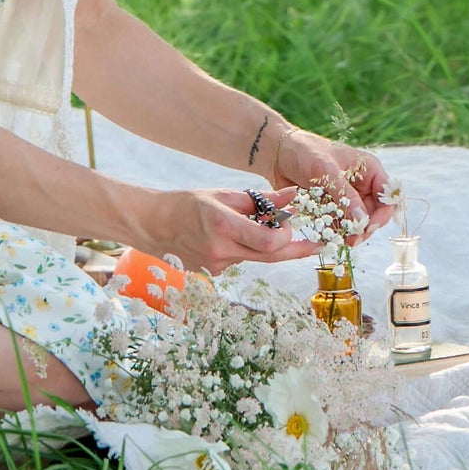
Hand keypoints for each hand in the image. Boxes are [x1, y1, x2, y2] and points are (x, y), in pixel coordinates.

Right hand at [134, 187, 320, 275]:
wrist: (152, 226)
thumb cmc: (186, 204)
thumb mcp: (223, 194)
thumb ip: (260, 200)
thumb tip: (292, 196)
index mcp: (224, 226)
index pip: (271, 242)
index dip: (289, 234)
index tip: (291, 221)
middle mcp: (222, 251)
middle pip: (272, 256)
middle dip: (296, 248)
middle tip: (316, 243)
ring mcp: (218, 267)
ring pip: (257, 258)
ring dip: (266, 244)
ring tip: (252, 224)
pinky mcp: (215, 275)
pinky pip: (242, 260)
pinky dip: (246, 248)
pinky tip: (228, 235)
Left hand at [266, 124, 396, 243]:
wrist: (279, 154)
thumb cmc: (306, 152)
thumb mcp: (327, 172)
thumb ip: (346, 196)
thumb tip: (363, 221)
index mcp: (368, 170)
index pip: (387, 196)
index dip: (382, 214)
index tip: (368, 227)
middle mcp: (362, 185)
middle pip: (374, 214)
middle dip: (364, 228)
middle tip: (351, 240)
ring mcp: (347, 198)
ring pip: (357, 223)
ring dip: (350, 234)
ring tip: (340, 241)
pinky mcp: (332, 208)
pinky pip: (340, 225)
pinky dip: (336, 233)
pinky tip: (328, 239)